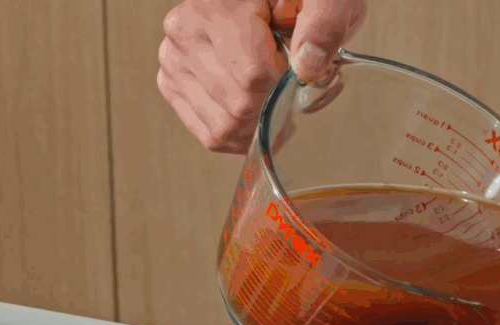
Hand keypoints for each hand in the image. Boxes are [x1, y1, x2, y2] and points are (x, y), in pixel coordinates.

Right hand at [157, 0, 364, 153]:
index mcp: (217, 5)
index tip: (299, 67)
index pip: (254, 75)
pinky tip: (260, 118)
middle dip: (276, 105)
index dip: (286, 83)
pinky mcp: (172, 83)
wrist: (267, 3)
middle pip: (239, 104)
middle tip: (292, 87)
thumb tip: (308, 67)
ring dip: (261, 125)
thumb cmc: (301, 1)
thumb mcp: (327, 1)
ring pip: (224, 126)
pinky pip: (210, 134)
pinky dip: (242, 136)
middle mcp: (184, 31)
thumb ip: (324, 24)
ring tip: (277, 100)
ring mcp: (173, 59)